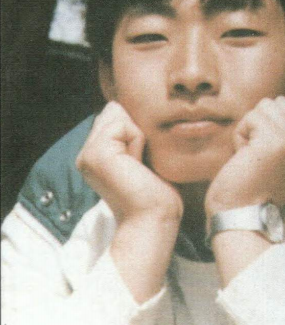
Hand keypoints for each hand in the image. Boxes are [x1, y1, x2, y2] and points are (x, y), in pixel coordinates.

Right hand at [76, 101, 182, 224]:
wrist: (154, 219)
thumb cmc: (157, 192)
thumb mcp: (142, 156)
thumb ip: (129, 132)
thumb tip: (119, 106)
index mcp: (95, 154)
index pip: (114, 115)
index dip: (136, 130)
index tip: (141, 162)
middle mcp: (86, 153)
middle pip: (115, 111)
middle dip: (136, 130)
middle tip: (140, 164)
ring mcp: (88, 153)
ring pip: (119, 116)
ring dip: (138, 136)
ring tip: (139, 165)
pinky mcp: (96, 153)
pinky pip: (123, 125)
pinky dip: (137, 140)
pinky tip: (137, 164)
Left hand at [205, 96, 284, 216]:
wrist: (241, 218)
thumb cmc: (250, 190)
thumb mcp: (280, 162)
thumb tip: (275, 104)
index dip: (269, 127)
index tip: (265, 158)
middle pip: (280, 104)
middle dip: (260, 124)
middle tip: (255, 155)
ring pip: (266, 106)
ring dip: (249, 128)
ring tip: (249, 155)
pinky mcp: (277, 141)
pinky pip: (252, 116)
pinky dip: (240, 134)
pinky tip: (243, 156)